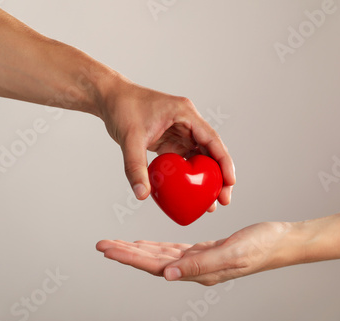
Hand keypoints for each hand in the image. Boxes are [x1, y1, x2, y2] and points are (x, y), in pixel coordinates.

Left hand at [96, 222, 298, 285]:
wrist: (281, 242)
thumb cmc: (262, 246)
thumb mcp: (232, 253)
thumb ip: (200, 264)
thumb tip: (167, 275)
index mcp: (198, 271)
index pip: (155, 266)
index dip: (130, 258)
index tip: (108, 250)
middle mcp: (194, 269)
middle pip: (152, 262)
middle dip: (125, 253)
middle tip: (101, 245)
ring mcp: (199, 260)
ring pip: (160, 256)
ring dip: (137, 250)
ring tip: (116, 244)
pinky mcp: (204, 251)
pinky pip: (173, 249)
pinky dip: (156, 246)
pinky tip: (146, 244)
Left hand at [97, 73, 234, 209]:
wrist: (109, 98)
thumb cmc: (122, 108)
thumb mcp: (129, 138)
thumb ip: (135, 166)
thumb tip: (142, 194)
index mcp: (185, 113)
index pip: (211, 139)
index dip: (224, 162)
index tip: (230, 182)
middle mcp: (187, 122)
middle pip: (211, 151)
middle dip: (219, 176)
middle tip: (222, 200)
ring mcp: (181, 132)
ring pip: (201, 158)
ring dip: (206, 179)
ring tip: (210, 203)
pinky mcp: (171, 141)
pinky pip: (186, 161)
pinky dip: (190, 176)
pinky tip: (191, 193)